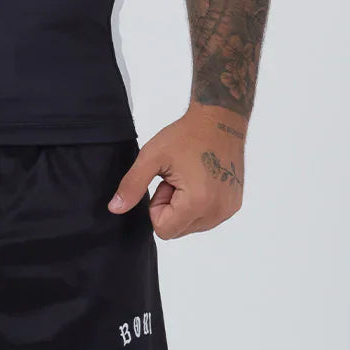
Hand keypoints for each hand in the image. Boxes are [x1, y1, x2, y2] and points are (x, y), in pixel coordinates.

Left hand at [107, 105, 245, 238]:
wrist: (220, 119)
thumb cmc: (185, 135)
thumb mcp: (152, 156)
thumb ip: (132, 185)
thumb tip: (114, 209)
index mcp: (197, 203)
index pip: (164, 230)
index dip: (158, 206)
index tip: (165, 182)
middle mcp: (217, 212)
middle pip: (178, 230)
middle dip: (171, 207)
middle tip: (176, 178)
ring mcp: (228, 210)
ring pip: (191, 225)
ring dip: (184, 206)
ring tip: (188, 177)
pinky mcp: (234, 205)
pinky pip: (207, 218)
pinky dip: (199, 204)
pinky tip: (201, 179)